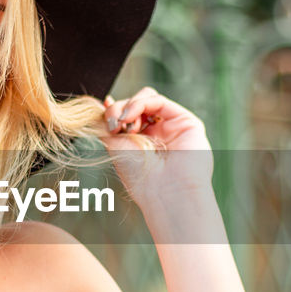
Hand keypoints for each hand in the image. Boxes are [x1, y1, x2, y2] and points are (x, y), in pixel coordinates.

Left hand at [99, 87, 213, 207]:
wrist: (164, 193)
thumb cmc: (140, 178)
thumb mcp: (116, 147)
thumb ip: (110, 124)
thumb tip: (105, 102)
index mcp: (144, 141)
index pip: (128, 115)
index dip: (114, 112)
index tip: (104, 119)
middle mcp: (160, 133)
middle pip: (137, 104)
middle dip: (119, 110)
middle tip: (113, 126)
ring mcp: (173, 126)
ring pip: (148, 98)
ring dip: (128, 106)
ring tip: (121, 124)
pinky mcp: (186, 121)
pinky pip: (159, 101)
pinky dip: (139, 104)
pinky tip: (129, 118)